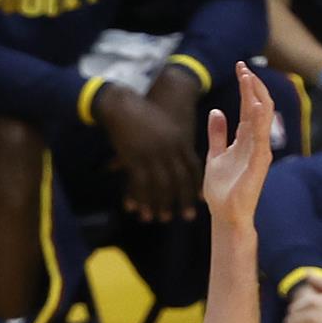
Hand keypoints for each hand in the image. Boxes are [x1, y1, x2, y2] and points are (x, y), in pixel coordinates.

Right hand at [99, 81, 200, 222]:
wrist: (121, 104)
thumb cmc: (142, 113)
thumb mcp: (164, 125)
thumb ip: (174, 141)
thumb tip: (180, 157)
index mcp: (179, 139)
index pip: (193, 166)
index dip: (197, 184)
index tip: (200, 200)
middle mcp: (169, 148)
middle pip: (180, 179)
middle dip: (184, 200)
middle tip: (187, 217)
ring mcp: (152, 153)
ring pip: (161, 185)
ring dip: (161, 204)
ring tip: (160, 218)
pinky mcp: (135, 158)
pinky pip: (140, 185)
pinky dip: (140, 199)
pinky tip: (139, 210)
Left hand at [201, 63, 274, 227]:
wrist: (225, 216)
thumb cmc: (222, 191)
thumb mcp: (215, 156)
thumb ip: (218, 134)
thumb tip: (217, 111)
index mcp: (246, 138)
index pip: (250, 105)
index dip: (246, 86)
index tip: (239, 66)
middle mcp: (256, 141)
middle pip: (259, 105)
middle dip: (252, 84)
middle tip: (243, 66)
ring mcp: (260, 150)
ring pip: (264, 116)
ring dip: (257, 95)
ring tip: (247, 77)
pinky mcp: (259, 162)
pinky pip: (262, 136)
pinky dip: (261, 119)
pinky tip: (256, 103)